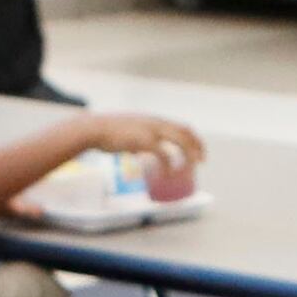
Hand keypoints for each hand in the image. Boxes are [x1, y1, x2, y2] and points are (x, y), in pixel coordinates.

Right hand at [87, 112, 204, 172]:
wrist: (94, 129)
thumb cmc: (108, 133)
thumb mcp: (128, 133)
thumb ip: (137, 140)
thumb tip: (138, 152)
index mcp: (154, 120)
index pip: (182, 127)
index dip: (193, 139)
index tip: (198, 152)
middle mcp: (156, 123)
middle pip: (186, 132)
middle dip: (198, 147)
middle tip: (201, 162)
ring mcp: (152, 131)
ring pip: (180, 142)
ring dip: (188, 157)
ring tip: (189, 171)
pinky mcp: (144, 141)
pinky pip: (164, 155)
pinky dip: (169, 167)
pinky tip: (168, 176)